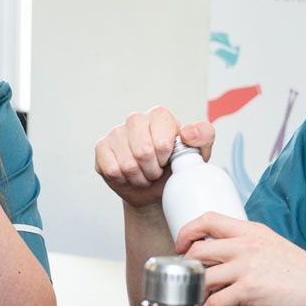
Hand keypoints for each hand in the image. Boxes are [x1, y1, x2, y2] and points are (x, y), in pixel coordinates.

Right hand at [93, 106, 213, 208]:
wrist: (155, 189)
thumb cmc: (176, 167)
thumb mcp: (198, 154)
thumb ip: (204, 135)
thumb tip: (186, 133)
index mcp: (159, 115)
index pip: (162, 142)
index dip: (167, 158)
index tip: (169, 161)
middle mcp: (135, 119)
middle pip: (143, 152)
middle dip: (153, 170)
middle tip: (157, 171)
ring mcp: (116, 132)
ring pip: (127, 164)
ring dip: (139, 178)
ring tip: (144, 174)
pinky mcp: (101, 147)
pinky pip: (112, 169)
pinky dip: (124, 180)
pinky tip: (129, 176)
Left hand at [172, 213, 305, 305]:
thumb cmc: (303, 273)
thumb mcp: (273, 246)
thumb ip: (251, 247)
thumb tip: (228, 257)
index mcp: (251, 231)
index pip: (207, 219)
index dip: (186, 232)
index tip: (181, 247)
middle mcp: (246, 244)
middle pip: (197, 250)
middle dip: (185, 269)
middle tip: (185, 282)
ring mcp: (247, 267)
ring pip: (201, 277)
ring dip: (192, 293)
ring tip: (194, 304)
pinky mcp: (250, 290)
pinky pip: (214, 302)